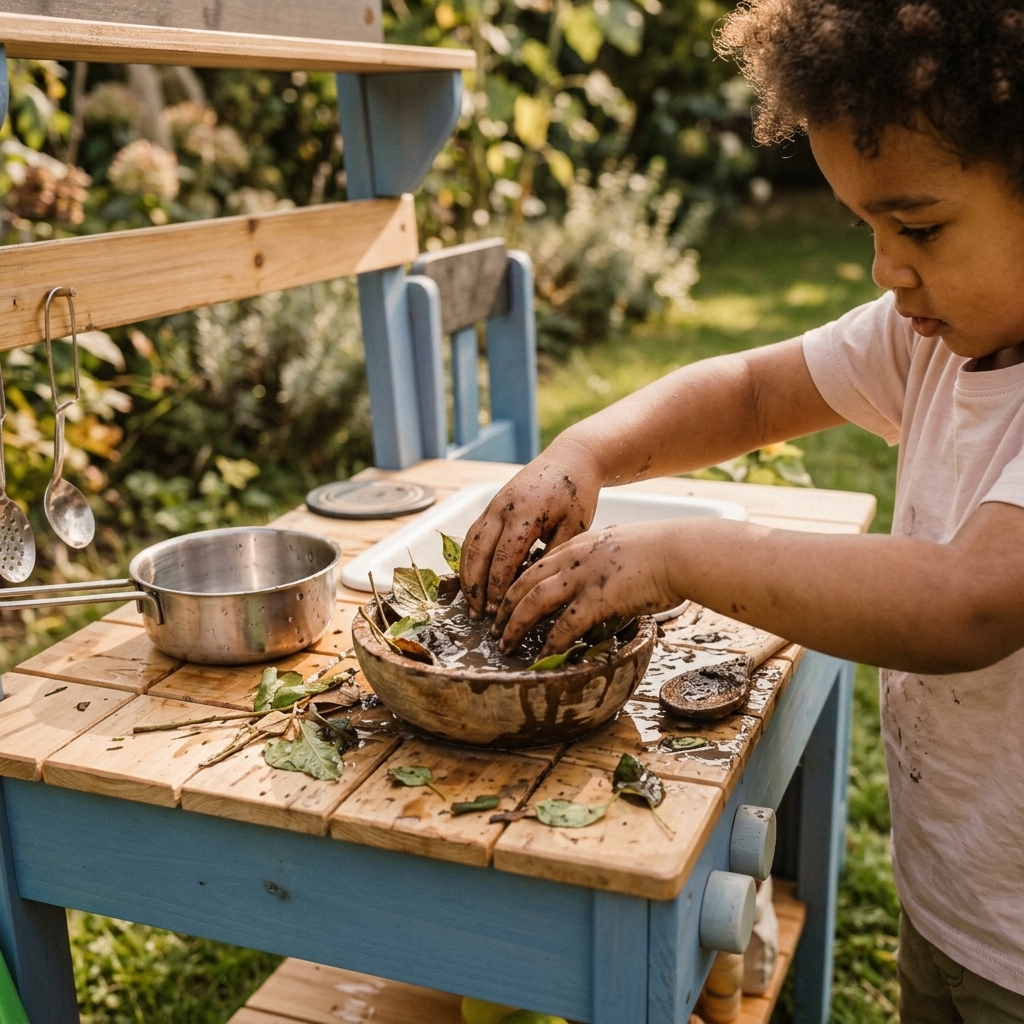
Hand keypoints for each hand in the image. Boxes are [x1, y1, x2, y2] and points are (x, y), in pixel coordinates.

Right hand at [459, 439, 603, 616]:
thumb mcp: (575, 527)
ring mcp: (492, 506)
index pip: (504, 558)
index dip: (498, 587)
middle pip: (478, 553)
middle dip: (476, 587)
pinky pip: (472, 536)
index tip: (498, 612)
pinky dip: (469, 561)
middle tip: (478, 616)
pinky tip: (473, 581)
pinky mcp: (490, 507)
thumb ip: (555, 555)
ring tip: (471, 604)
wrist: (570, 459)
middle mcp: (501, 509)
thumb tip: (537, 589)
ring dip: (467, 576)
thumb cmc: (577, 494)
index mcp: (525, 513)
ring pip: (469, 545)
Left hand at [492, 521, 685, 655]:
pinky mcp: (598, 599)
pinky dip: (549, 644)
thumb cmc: (661, 552)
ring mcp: (583, 578)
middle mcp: (573, 558)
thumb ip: (601, 562)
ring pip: (533, 602)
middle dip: (503, 608)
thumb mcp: (620, 547)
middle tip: (493, 628)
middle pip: (523, 583)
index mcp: (578, 544)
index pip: (533, 565)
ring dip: (515, 626)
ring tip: (504, 645)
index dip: (513, 586)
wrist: (681, 553)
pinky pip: (564, 626)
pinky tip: (542, 657)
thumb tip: (598, 580)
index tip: (503, 604)